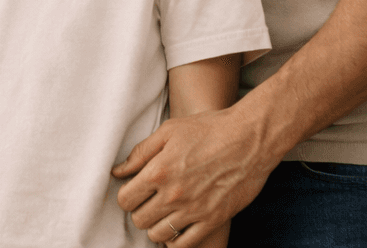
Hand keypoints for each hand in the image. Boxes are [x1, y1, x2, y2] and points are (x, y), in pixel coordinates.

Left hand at [111, 108, 275, 244]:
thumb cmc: (208, 129)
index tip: (134, 191)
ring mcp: (194, 209)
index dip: (126, 196)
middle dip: (139, 211)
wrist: (249, 139)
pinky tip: (177, 227)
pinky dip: (176, 240)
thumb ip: (140, 153)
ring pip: (158, 235)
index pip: (125, 199)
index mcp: (158, 171)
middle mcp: (173, 194)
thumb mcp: (168, 131)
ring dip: (155, 226)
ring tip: (162, 214)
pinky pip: (185, 244)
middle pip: (139, 219)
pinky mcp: (213, 220)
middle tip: (148, 202)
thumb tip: (118, 171)